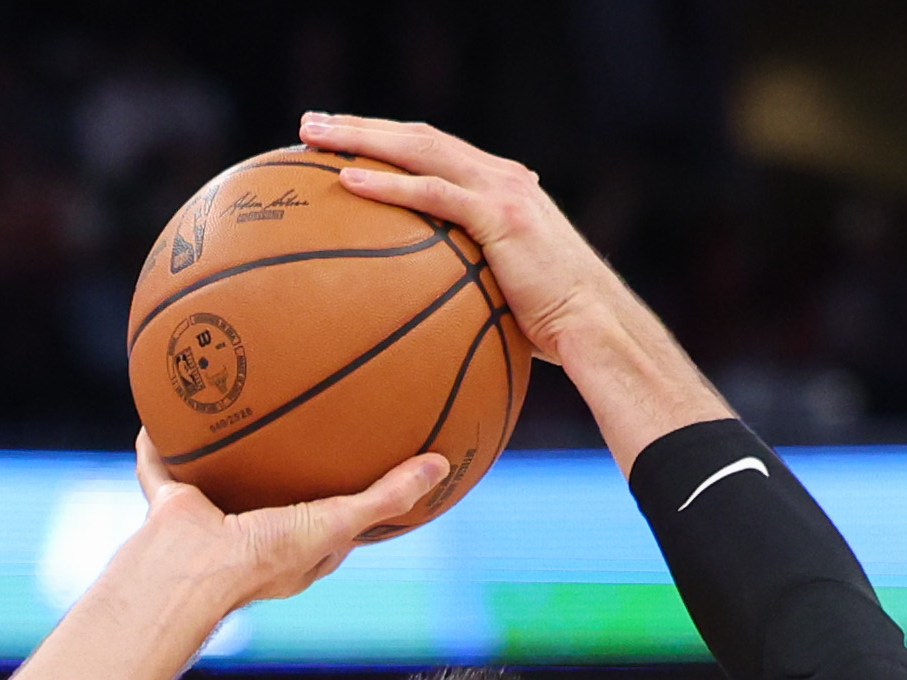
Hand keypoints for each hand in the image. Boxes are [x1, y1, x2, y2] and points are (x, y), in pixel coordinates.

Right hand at [123, 438, 447, 609]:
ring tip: (239, 400)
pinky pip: (162, 466)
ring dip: (226, 450)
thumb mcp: (336, 524)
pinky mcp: (172, 504)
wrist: (192, 568)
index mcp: (294, 551)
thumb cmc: (266, 558)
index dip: (350, 500)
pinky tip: (164, 406)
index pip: (332, 525)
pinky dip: (158, 442)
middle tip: (305, 427)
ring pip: (221, 479)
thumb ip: (385, 496)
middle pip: (277, 497)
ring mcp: (211, 521)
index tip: (367, 468)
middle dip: (288, 469)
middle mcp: (254, 536)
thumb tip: (442, 465)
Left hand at [300, 115, 617, 362]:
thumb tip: (430, 310)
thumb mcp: (509, 291)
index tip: (342, 140)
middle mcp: (501, 177)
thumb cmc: (554, 326)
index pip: (434, 150)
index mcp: (501, 187)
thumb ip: (474, 279)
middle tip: (310, 125)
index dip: (386, 139)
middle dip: (361, 125)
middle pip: (418, 136)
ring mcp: (502, 191)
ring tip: (313, 138)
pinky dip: (388, 183)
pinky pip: (432, 193)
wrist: (596, 327)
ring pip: (420, 149)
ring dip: (362, 137)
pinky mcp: (501, 216)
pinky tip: (348, 180)